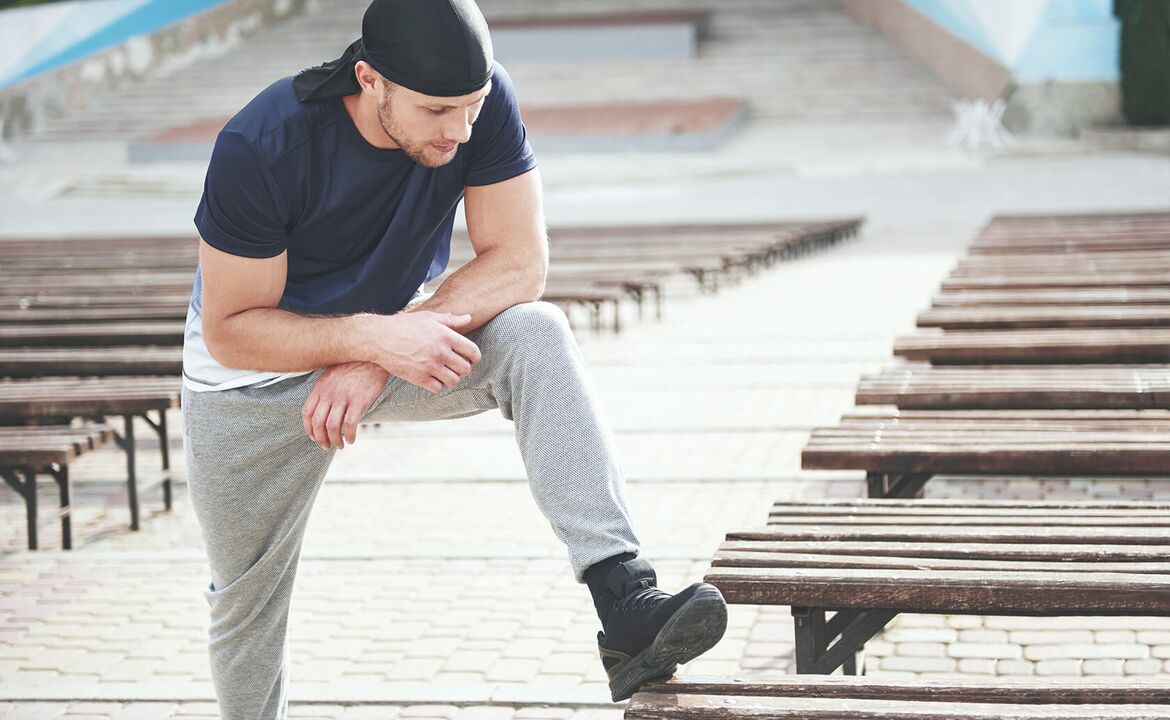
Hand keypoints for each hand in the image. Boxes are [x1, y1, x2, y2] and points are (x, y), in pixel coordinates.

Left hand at [302, 362, 389, 449]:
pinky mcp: (359, 400)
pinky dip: (350, 435)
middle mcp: (329, 392)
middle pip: (318, 422)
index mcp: (321, 386)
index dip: (308, 429)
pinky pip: (350, 423)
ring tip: (340, 445)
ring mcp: (344, 396)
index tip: (314, 437)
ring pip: (332, 426)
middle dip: (321, 438)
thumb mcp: (334, 373)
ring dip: (335, 440)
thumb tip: (324, 406)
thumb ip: (326, 388)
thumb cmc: (356, 364)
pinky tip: (352, 439)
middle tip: (327, 446)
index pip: (307, 412)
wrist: (374, 355)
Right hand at [366, 311, 480, 392]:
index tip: (471, 358)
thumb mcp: (429, 317)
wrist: (379, 338)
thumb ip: (451, 320)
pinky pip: (438, 388)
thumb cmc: (404, 325)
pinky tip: (433, 377)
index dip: (475, 356)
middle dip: (464, 368)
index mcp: (446, 336)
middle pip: (465, 369)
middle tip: (457, 366)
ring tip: (446, 372)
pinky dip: (438, 385)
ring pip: (454, 381)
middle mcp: (440, 352)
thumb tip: (468, 318)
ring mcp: (430, 366)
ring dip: (452, 378)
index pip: (472, 351)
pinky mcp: (419, 378)